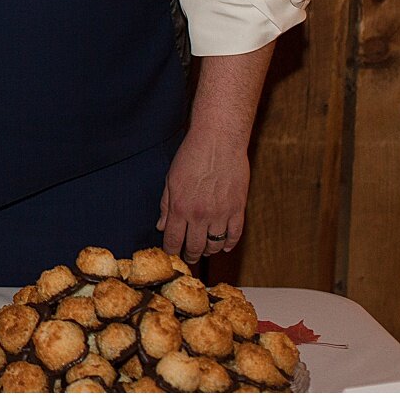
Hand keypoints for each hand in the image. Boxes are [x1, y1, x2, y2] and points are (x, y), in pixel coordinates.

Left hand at [157, 127, 250, 263]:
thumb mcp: (170, 180)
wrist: (218, 141)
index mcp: (180, 208)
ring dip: (209, 251)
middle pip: (195, 247)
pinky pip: (234, 234)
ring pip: (215, 245)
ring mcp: (221, 213)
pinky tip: (224, 246)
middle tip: (188, 257)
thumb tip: (161, 226)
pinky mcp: (238, 208)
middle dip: (190, 255)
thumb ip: (166, 205)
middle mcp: (200, 215)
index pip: (173, 240)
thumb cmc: (191, 156)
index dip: (172, 251)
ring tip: (204, 250)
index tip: (171, 255)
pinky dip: (229, 243)